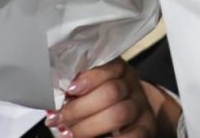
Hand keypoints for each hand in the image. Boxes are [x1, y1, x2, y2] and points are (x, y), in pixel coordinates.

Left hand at [47, 61, 163, 137]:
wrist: (131, 117)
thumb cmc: (102, 101)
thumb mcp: (92, 88)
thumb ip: (77, 91)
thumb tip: (54, 105)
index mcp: (118, 69)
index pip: (109, 67)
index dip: (89, 79)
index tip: (68, 91)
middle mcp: (132, 86)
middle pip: (111, 92)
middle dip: (80, 109)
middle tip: (58, 119)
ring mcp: (140, 109)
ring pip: (118, 114)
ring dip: (87, 127)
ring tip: (68, 133)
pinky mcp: (145, 130)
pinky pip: (130, 137)